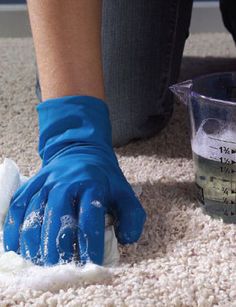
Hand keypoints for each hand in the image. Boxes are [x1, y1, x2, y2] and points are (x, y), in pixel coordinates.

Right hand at [3, 96, 145, 265]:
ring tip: (40, 263)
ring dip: (34, 244)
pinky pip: (18, 207)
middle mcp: (66, 183)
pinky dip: (14, 229)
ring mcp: (46, 182)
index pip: (90, 221)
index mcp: (93, 186)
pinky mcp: (32, 183)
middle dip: (58, 250)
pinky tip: (17, 247)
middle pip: (57, 220)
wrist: (81, 151)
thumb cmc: (104, 178)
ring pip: (34, 216)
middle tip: (60, 270)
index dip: (90, 247)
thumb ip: (132, 216)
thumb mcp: (124, 192)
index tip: (90, 266)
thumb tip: (126, 241)